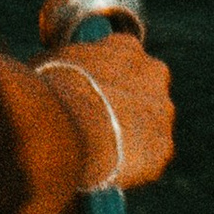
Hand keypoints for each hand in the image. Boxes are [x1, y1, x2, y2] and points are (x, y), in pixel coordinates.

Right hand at [46, 28, 174, 190]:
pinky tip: (112, 167)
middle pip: (147, 89)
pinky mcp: (164, 148)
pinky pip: (150, 157)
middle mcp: (153, 73)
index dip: (110, 76)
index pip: (125, 58)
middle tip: (103, 120)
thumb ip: (72, 65)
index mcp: (126, 47)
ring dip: (135, 134)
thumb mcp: (54, 62)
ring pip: (152, 125)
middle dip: (130, 103)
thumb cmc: (49, 90)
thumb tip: (60, 73)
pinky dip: (135, 164)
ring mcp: (162, 112)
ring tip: (104, 149)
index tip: (96, 89)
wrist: (64, 128)